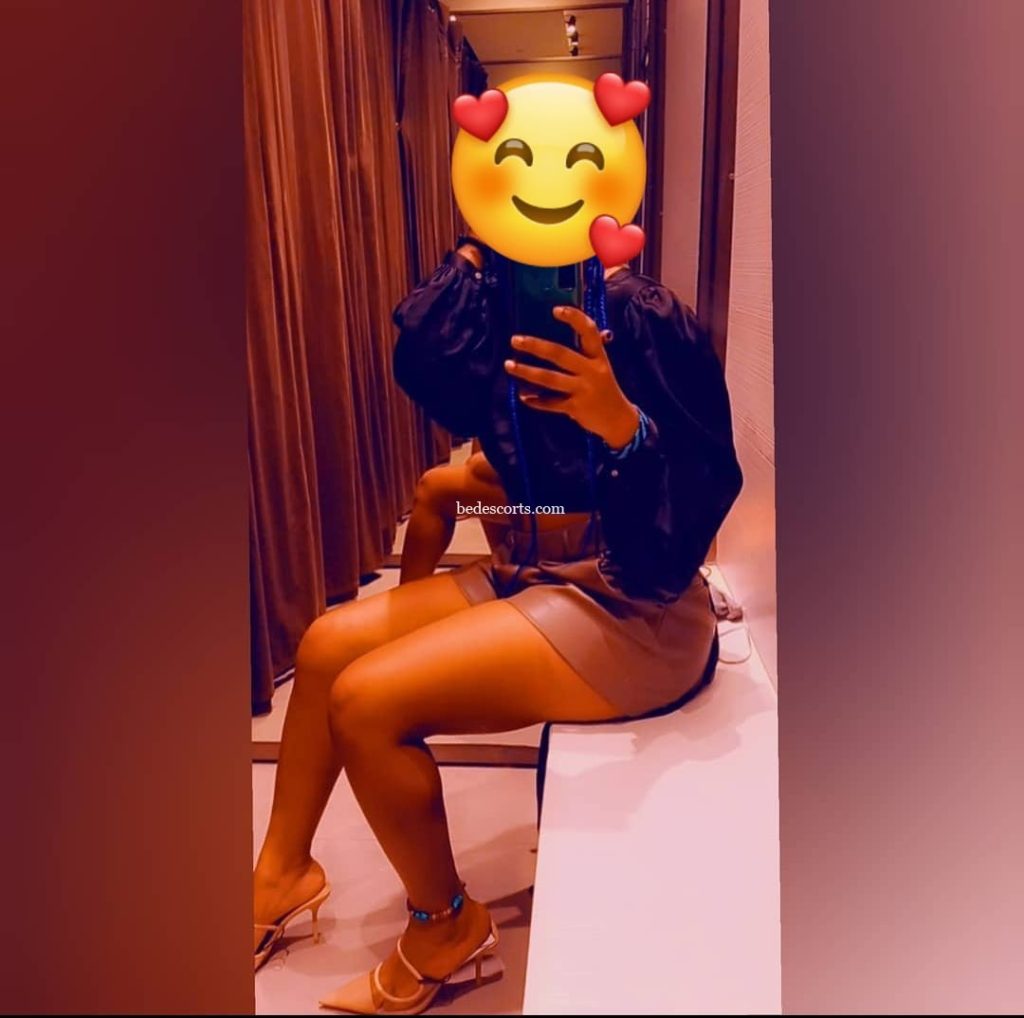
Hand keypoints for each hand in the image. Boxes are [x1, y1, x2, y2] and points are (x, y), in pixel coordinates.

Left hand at [504, 305, 639, 447]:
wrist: (618, 419)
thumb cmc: (603, 387)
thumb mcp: (600, 366)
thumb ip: (587, 350)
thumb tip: (565, 329)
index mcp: (599, 356)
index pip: (589, 332)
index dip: (574, 318)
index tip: (555, 309)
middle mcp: (592, 371)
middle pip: (560, 354)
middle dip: (536, 346)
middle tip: (514, 340)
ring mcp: (583, 390)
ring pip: (550, 379)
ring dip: (527, 371)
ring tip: (509, 365)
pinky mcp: (576, 408)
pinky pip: (551, 403)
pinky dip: (536, 401)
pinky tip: (523, 396)